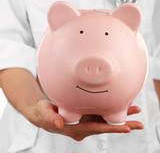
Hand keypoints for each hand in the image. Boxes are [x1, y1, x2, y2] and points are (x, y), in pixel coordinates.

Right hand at [29, 100, 143, 140]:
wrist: (42, 112)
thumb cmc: (43, 113)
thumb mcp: (44, 113)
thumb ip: (51, 118)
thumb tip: (59, 124)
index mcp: (75, 128)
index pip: (96, 129)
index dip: (111, 128)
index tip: (126, 128)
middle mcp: (83, 126)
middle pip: (105, 126)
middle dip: (122, 125)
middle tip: (139, 124)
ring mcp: (85, 120)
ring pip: (105, 120)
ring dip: (120, 117)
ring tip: (135, 111)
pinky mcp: (85, 114)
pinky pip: (101, 114)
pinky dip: (112, 110)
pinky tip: (121, 105)